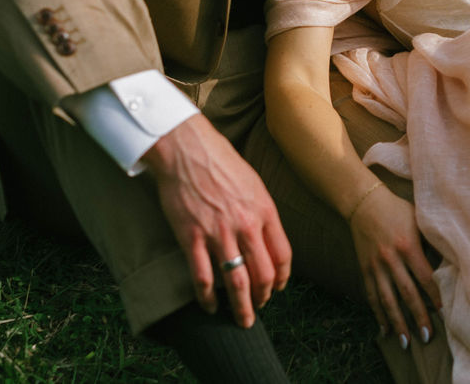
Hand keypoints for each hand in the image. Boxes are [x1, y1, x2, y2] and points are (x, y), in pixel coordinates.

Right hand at [142, 114, 291, 327]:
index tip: (277, 288)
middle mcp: (245, 225)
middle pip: (263, 273)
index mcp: (264, 210)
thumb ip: (262, 212)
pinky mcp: (191, 237)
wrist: (187, 149)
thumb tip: (267, 238)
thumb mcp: (253, 184)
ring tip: (242, 320)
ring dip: (241, 307)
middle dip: (263, 297)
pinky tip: (209, 307)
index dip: (282, 278)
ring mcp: (218, 233)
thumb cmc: (221, 163)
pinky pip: (203, 278)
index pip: (282, 255)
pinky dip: (207, 298)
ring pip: (236, 282)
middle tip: (259, 308)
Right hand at [349, 183, 440, 349]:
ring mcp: (375, 266)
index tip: (445, 313)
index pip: (425, 277)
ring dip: (397, 322)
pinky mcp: (364, 269)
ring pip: (387, 300)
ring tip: (405, 342)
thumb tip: (448, 264)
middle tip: (428, 337)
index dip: (435, 296)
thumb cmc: (397, 210)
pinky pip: (372, 295)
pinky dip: (378, 314)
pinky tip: (384, 329)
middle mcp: (390, 259)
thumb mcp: (418, 220)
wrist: (364, 203)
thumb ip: (430, 242)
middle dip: (418, 316)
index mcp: (407, 246)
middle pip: (407, 293)